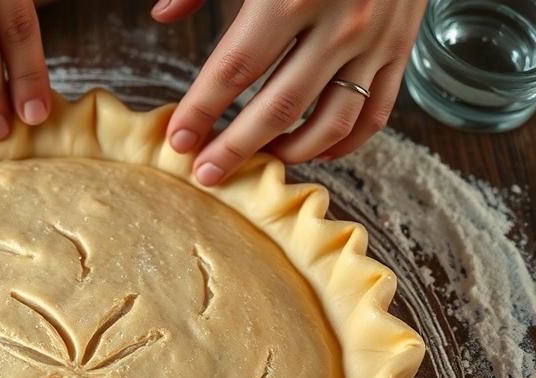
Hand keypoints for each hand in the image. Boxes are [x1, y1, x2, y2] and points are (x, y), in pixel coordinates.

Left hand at [153, 0, 426, 184]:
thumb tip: (163, 15)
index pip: (234, 70)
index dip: (201, 111)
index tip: (178, 141)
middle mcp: (338, 23)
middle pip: (277, 109)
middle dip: (235, 148)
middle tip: (205, 174)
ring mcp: (375, 40)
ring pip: (329, 123)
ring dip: (289, 153)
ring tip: (258, 162)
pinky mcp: (401, 48)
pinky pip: (374, 114)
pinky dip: (343, 143)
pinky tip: (312, 151)